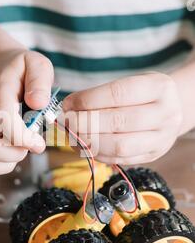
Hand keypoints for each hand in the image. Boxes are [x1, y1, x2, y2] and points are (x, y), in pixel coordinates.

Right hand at [0, 49, 53, 173]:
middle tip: (33, 144)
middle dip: (15, 152)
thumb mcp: (38, 65)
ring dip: (7, 161)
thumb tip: (38, 103)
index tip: (39, 141)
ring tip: (23, 148)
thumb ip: (40, 80)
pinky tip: (13, 154)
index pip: (0, 118)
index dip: (21, 136)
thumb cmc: (22, 70)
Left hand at [62, 73, 182, 164]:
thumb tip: (68, 108)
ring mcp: (162, 137)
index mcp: (159, 87)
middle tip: (67, 122)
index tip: (68, 104)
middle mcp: (166, 113)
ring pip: (120, 145)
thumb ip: (102, 95)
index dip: (88, 100)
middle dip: (85, 123)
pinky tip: (86, 146)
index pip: (118, 94)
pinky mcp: (154, 154)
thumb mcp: (131, 83)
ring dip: (90, 142)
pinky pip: (121, 159)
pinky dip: (99, 154)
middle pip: (118, 122)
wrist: (175, 108)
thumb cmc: (143, 94)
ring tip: (73, 136)